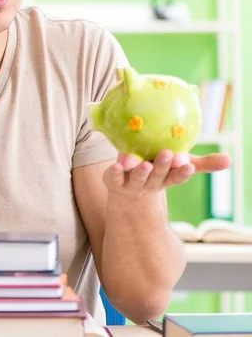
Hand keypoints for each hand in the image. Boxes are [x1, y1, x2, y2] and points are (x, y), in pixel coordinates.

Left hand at [103, 150, 231, 195]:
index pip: (176, 177)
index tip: (187, 165)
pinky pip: (114, 179)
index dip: (181, 172)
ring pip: (138, 178)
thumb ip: (202, 163)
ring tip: (145, 164)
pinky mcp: (114, 182)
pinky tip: (114, 166)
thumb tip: (229, 161)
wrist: (127, 190)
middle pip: (157, 176)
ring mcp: (132, 184)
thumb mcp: (178, 166)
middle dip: (162, 166)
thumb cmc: (157, 171)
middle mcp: (150, 183)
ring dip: (142, 172)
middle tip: (167, 154)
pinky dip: (114, 173)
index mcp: (165, 178)